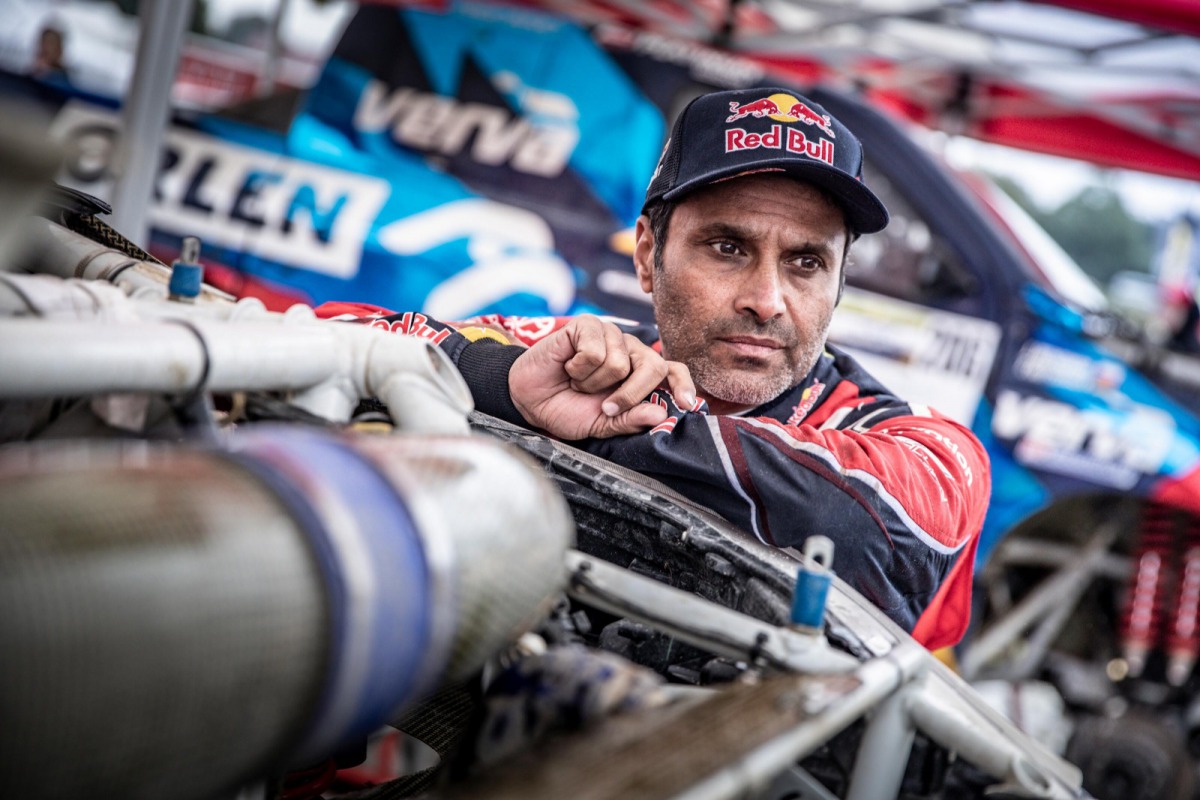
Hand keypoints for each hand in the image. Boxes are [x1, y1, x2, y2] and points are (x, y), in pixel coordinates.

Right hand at [508, 315, 694, 439]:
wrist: (529, 399)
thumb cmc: (567, 408)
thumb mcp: (601, 424)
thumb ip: (629, 420)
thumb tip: (660, 414)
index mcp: (639, 374)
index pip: (673, 371)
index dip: (683, 384)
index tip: (687, 404)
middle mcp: (630, 351)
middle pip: (653, 366)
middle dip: (631, 393)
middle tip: (606, 407)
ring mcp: (610, 335)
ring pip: (619, 362)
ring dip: (593, 383)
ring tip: (578, 382)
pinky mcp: (587, 325)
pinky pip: (594, 351)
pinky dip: (578, 368)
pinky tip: (568, 367)